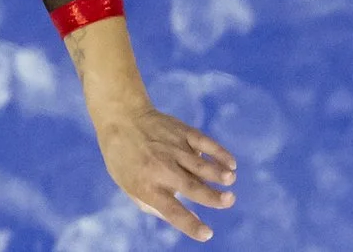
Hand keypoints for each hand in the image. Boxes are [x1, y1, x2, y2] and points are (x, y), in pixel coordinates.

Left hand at [94, 101, 238, 241]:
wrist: (121, 118)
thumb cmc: (125, 160)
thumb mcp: (130, 187)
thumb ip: (157, 206)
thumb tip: (190, 219)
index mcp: (148, 187)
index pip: (171, 210)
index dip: (190, 224)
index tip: (207, 234)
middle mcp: (162, 169)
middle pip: (190, 186)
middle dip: (212, 196)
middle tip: (230, 200)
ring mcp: (173, 148)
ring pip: (199, 164)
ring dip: (217, 172)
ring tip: (230, 180)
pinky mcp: (182, 132)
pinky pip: (204, 142)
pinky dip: (219, 153)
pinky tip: (231, 163)